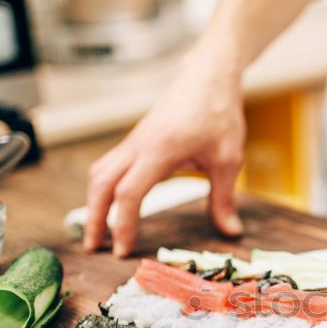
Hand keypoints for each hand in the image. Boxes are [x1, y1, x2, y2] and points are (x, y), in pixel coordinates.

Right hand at [84, 43, 245, 256]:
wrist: (208, 76)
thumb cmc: (219, 114)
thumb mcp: (228, 159)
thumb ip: (224, 198)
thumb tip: (232, 232)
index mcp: (159, 150)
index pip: (129, 193)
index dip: (123, 224)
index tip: (123, 251)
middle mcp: (138, 145)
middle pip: (101, 183)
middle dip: (94, 218)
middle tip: (94, 249)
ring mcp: (133, 141)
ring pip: (99, 173)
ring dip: (93, 203)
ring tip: (97, 234)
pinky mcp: (135, 141)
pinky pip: (108, 166)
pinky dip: (103, 190)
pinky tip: (111, 208)